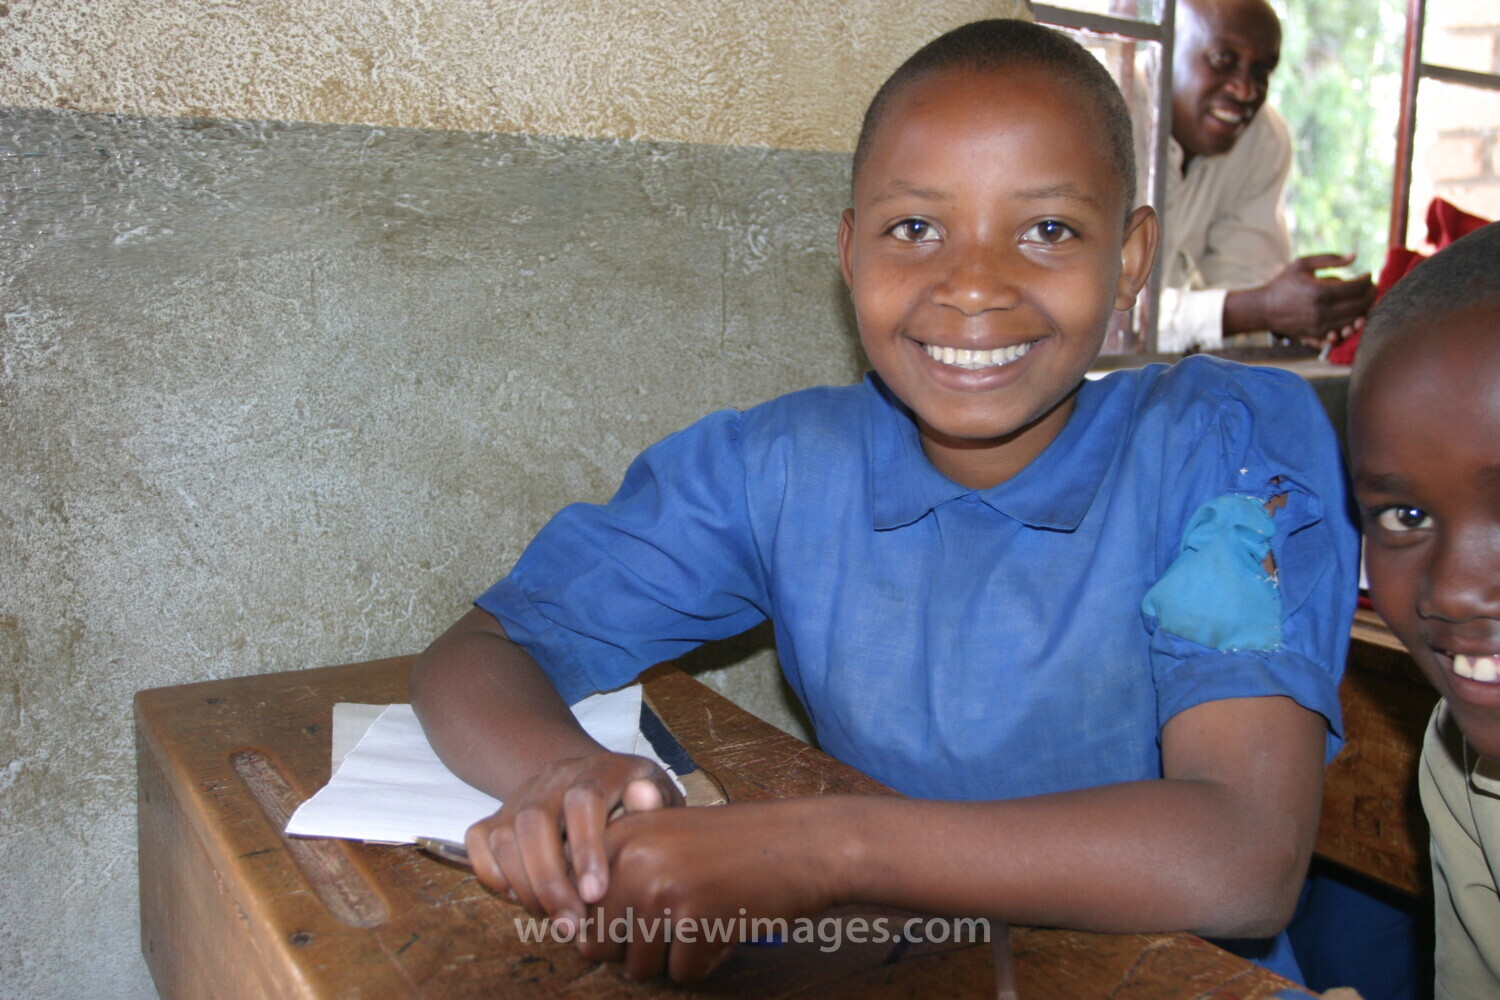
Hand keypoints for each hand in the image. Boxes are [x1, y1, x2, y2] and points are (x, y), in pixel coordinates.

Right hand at [465, 751, 682, 931]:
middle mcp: (556, 775)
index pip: (584, 799)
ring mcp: (524, 792)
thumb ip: (656, 800)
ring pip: (504, 834)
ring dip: (523, 885)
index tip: (595, 894)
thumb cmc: (638, 803)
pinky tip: (520, 898)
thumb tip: (644, 797)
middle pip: (534, 820)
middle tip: (570, 924)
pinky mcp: (499, 811)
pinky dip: (492, 873)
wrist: (600, 783)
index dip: (586, 847)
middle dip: (549, 880)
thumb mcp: (660, 797)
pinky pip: (479, 839)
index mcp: (600, 768)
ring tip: (552, 919)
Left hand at [578, 799, 841, 981]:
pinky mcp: (693, 919)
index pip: (576, 911)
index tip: (646, 907)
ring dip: (673, 956)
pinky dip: (707, 961)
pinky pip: (682, 974)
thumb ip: (615, 874)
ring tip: (706, 914)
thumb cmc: (734, 846)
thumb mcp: (664, 838)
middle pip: (599, 946)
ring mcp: (660, 888)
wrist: (803, 842)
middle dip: (636, 947)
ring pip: (638, 967)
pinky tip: (728, 923)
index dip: (608, 925)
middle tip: (679, 916)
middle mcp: (630, 859)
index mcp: (618, 836)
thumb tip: (573, 939)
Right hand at [1254, 253, 1373, 344]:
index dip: (1366, 280)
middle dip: (1371, 294)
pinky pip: (1344, 330)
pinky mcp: (1318, 335)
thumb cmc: (1284, 283)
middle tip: (1372, 286)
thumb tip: (1354, 256)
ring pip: (1355, 319)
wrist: (1264, 309)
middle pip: (1360, 305)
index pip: (1356, 287)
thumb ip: (1330, 259)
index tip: (1368, 274)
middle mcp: (1322, 311)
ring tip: (1365, 298)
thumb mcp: (1303, 264)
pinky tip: (1354, 313)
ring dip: (1365, 309)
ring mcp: (1320, 326)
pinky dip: (1353, 322)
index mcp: (1319, 292)